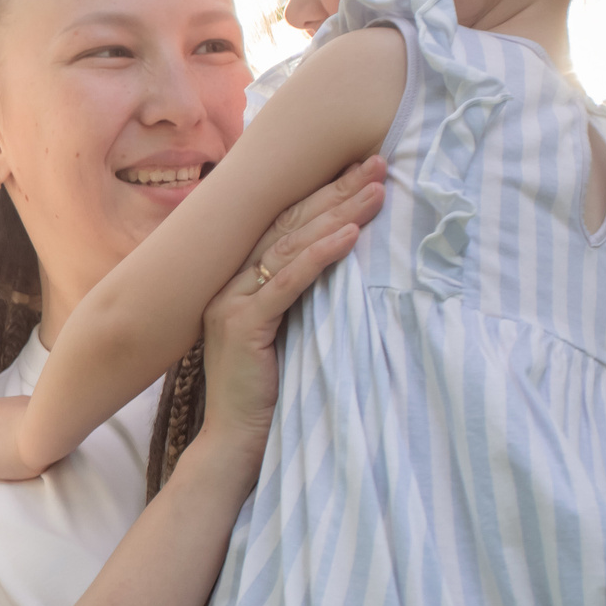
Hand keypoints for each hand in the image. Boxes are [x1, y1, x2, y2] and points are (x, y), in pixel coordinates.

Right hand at [186, 157, 387, 479]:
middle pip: (288, 225)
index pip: (284, 227)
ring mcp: (230, 303)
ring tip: (376, 189)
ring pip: (290, 246)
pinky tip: (351, 234)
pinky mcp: (241, 326)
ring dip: (338, 213)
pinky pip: (287, 282)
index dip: (323, 195)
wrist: (235, 444)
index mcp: (238, 284)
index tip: (361, 171)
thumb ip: (302, 299)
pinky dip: (321, 255)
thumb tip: (345, 264)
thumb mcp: (289, 334)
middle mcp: (228, 285)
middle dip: (336, 191)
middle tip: (376, 162)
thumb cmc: (267, 396)